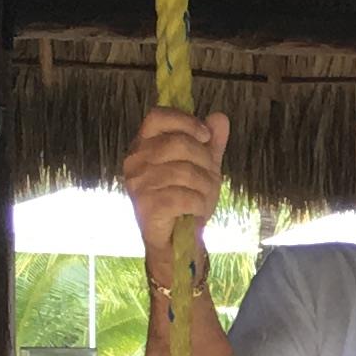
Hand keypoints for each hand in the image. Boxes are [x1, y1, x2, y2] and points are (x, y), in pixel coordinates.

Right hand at [122, 107, 229, 265]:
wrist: (176, 239)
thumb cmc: (186, 199)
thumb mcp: (203, 167)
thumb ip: (210, 143)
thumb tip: (220, 117)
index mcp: (144, 145)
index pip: (157, 117)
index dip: (185, 122)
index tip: (206, 136)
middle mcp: (135, 161)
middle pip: (178, 143)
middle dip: (204, 161)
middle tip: (208, 179)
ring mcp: (138, 184)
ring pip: (184, 172)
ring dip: (204, 187)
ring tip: (201, 198)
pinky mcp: (146, 206)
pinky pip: (184, 197)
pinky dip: (198, 205)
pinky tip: (195, 211)